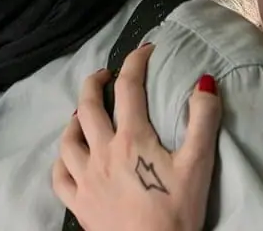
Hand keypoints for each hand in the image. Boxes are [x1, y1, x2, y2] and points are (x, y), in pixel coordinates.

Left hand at [52, 43, 221, 230]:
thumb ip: (202, 120)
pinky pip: (59, 176)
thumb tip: (204, 81)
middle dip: (94, 82)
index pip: (128, 88)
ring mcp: (85, 179)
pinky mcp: (78, 204)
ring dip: (75, 120)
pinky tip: (70, 158)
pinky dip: (62, 161)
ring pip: (68, 139)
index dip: (135, 63)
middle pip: (88, 106)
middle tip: (105, 74)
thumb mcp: (199, 164)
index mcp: (131, 138)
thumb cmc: (177, 212)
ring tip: (84, 114)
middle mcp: (101, 152)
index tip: (144, 50)